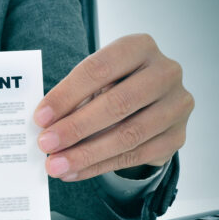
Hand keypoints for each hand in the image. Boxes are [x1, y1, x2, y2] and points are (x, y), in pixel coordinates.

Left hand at [34, 33, 193, 180]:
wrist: (151, 105)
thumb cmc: (116, 87)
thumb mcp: (96, 82)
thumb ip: (74, 98)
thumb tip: (45, 126)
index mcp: (140, 47)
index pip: (99, 69)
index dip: (67, 95)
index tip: (41, 118)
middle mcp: (165, 73)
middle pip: (117, 103)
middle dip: (75, 127)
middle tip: (46, 144)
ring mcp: (176, 105)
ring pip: (128, 135)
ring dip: (86, 154)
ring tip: (56, 165)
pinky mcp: (177, 136)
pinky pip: (134, 156)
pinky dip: (99, 167)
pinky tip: (75, 172)